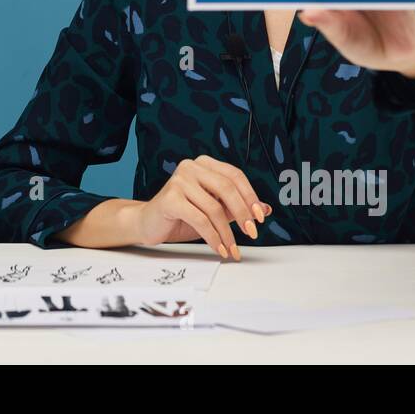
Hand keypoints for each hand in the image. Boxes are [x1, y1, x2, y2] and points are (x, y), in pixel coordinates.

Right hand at [132, 155, 272, 259]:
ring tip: (232, 249)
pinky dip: (213, 237)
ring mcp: (179, 180)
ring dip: (227, 233)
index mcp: (204, 164)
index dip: (250, 196)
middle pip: (226, 188)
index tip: (260, 217)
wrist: (148, 223)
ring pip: (214, 208)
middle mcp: (191, 167)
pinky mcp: (170, 198)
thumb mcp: (213, 210)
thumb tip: (266, 209)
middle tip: (252, 233)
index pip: (234, 176)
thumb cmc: (182, 215)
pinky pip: (200, 219)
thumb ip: (236, 207)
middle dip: (243, 213)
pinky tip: (219, 248)